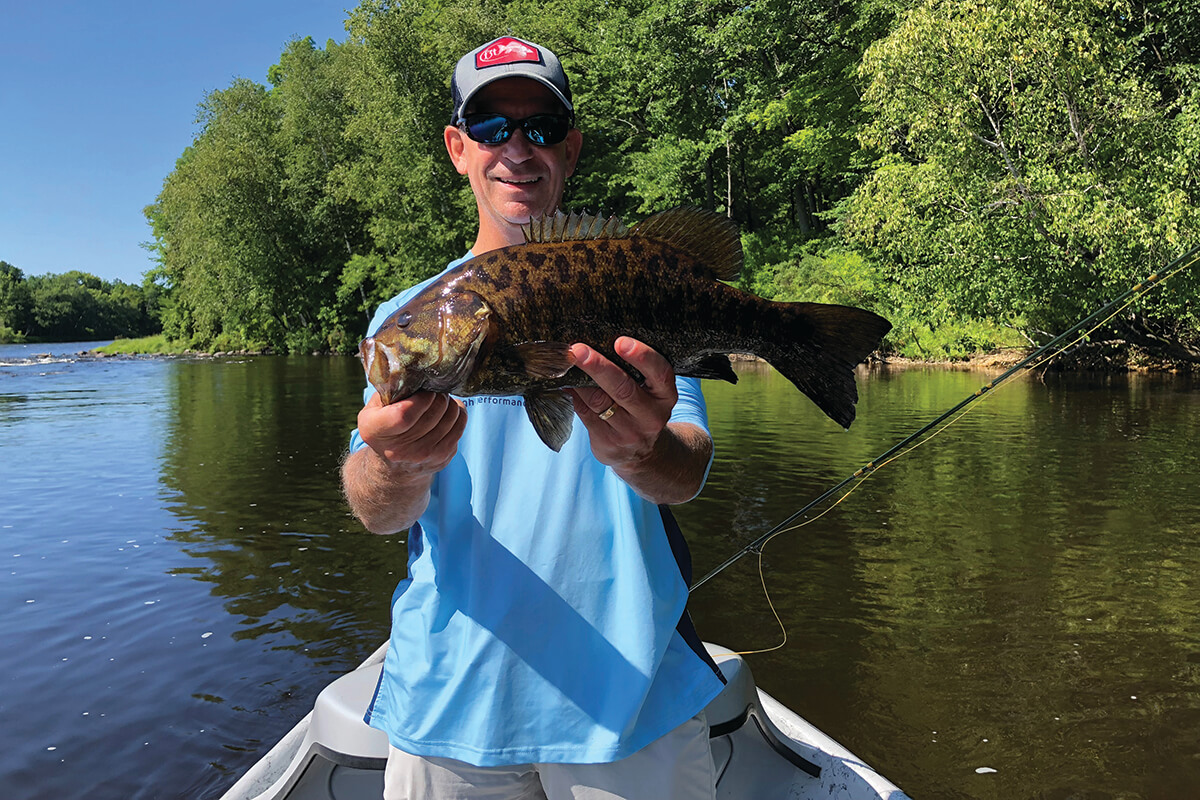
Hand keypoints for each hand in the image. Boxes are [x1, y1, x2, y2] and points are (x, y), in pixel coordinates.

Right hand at [356, 390, 466, 475]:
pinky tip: (448, 411)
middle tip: (435, 390)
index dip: (421, 398)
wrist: (394, 466)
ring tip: (440, 400)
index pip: (404, 415)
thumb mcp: (375, 406)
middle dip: (438, 396)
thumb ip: (390, 389)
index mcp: (374, 431)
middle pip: (432, 414)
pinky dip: (458, 414)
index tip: (424, 390)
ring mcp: (421, 456)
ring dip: (449, 404)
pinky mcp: (441, 459)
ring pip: (449, 418)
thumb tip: (416, 370)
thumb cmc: (385, 424)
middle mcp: (397, 449)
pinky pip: (459, 427)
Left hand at [567, 337, 677, 468]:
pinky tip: (566, 383)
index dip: (642, 356)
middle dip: (599, 367)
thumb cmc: (641, 408)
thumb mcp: (650, 391)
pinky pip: (585, 413)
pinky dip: (573, 395)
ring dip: (579, 380)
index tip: (620, 342)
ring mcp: (629, 433)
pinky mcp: (608, 444)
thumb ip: (633, 371)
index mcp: (665, 396)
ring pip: (598, 401)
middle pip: (623, 388)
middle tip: (578, 350)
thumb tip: (594, 344)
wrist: (641, 453)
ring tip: (565, 362)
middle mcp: (651, 416)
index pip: (660, 373)